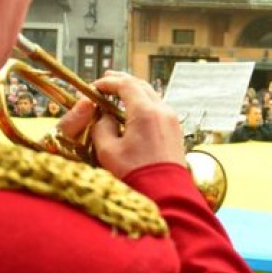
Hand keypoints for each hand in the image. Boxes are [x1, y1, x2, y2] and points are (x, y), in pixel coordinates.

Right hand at [57, 72, 185, 178]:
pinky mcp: (176, 129)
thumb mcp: (108, 150)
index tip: (95, 85)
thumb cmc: (136, 173)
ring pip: (152, 95)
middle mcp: (162, 110)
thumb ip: (102, 127)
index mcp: (145, 112)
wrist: (166, 192)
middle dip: (123, 81)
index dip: (108, 82)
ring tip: (119, 92)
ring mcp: (172, 119)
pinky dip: (145, 103)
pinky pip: (159, 107)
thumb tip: (104, 116)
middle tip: (107, 80)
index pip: (126, 85)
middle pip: (141, 85)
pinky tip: (135, 109)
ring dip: (135, 91)